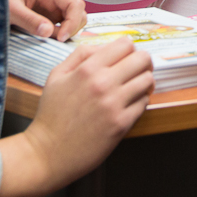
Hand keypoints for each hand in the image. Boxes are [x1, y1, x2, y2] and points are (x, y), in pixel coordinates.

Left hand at [8, 0, 86, 40]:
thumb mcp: (10, 9)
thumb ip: (29, 19)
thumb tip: (49, 32)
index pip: (75, 4)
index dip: (73, 22)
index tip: (61, 38)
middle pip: (79, 12)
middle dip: (72, 28)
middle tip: (57, 41)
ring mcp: (54, 7)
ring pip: (74, 20)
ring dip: (68, 31)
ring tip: (51, 40)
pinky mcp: (50, 17)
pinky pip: (64, 26)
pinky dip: (61, 34)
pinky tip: (49, 39)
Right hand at [17, 39, 153, 194]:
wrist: (48, 151)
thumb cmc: (51, 114)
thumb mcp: (57, 75)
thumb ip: (81, 55)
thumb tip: (104, 47)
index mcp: (87, 69)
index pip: (125, 44)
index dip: (129, 48)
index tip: (127, 55)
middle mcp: (103, 83)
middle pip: (142, 59)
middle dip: (143, 62)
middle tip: (137, 69)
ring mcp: (114, 104)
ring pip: (147, 80)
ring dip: (144, 82)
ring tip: (135, 87)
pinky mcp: (121, 124)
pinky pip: (144, 103)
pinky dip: (140, 101)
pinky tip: (129, 104)